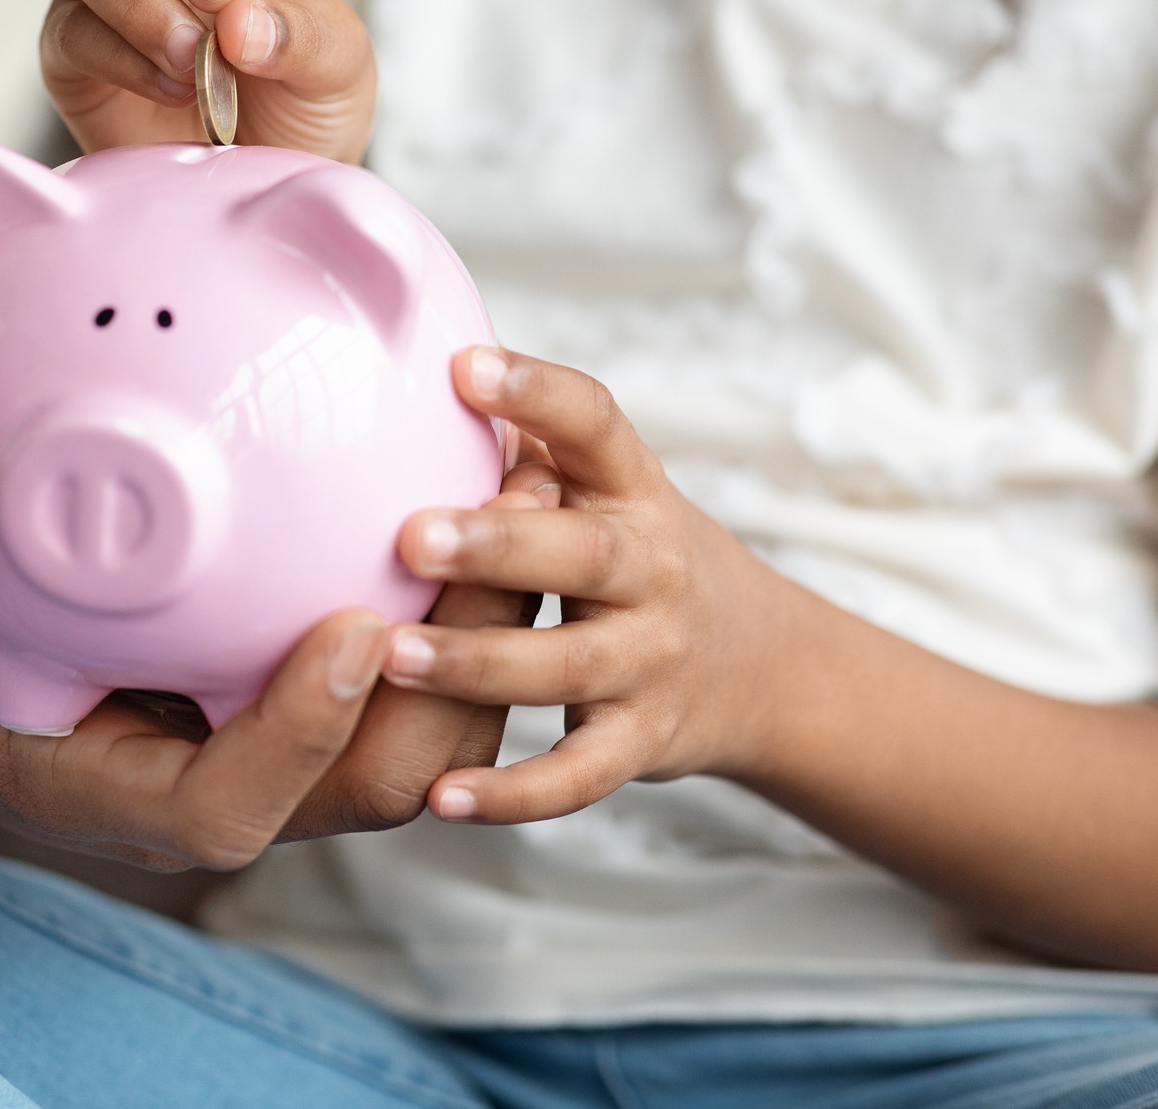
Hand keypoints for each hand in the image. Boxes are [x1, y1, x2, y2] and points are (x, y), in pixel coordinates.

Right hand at [0, 452, 555, 868]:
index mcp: (123, 790)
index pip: (232, 803)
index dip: (300, 735)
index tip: (353, 627)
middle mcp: (221, 783)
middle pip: (372, 784)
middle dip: (455, 688)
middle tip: (501, 547)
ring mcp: (280, 746)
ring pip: (424, 739)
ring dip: (490, 639)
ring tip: (524, 497)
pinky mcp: (310, 695)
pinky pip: (417, 673)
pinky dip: (464, 598)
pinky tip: (483, 477)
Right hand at [41, 0, 374, 161]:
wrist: (265, 188)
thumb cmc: (303, 109)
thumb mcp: (337, 69)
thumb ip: (304, 36)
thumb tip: (238, 22)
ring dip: (143, 1)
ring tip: (196, 59)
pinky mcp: (71, 53)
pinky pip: (70, 29)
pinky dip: (123, 57)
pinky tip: (173, 90)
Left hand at [381, 347, 804, 823]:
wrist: (766, 666)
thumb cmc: (635, 552)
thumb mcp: (606, 489)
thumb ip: (527, 444)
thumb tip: (407, 359)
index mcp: (632, 489)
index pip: (597, 425)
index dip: (537, 393)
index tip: (463, 366)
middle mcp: (652, 569)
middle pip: (581, 554)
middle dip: (497, 545)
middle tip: (410, 536)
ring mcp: (652, 660)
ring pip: (566, 666)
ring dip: (477, 663)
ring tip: (391, 654)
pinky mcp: (644, 742)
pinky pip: (577, 776)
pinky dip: (511, 795)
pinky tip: (438, 798)